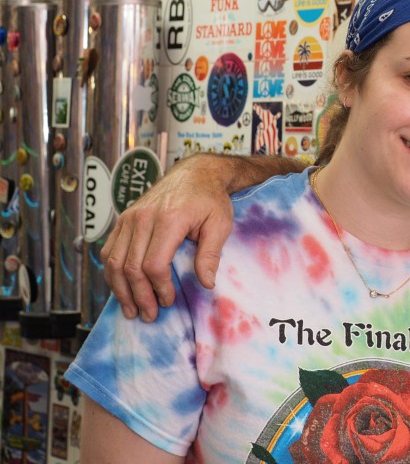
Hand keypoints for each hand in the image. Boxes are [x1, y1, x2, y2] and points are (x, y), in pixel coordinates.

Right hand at [101, 154, 236, 321]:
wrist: (195, 173)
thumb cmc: (210, 199)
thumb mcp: (220, 223)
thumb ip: (211, 253)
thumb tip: (206, 284)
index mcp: (170, 219)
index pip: (154, 264)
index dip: (158, 288)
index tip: (168, 302)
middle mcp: (144, 217)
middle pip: (130, 267)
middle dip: (138, 296)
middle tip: (149, 315)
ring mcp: (130, 217)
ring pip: (113, 261)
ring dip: (120, 290)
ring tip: (131, 309)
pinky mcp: (123, 218)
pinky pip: (109, 250)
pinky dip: (112, 272)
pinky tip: (121, 288)